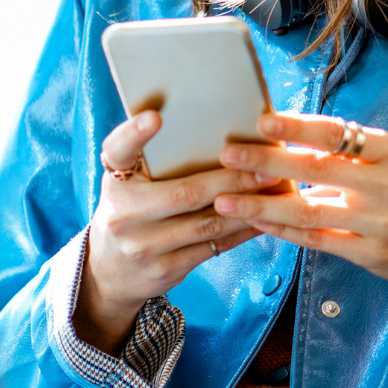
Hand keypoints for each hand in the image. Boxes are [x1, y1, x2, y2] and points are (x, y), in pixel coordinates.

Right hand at [75, 109, 273, 352]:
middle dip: (233, 178)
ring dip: (248, 205)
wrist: (110, 271)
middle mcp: (123, 215)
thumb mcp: (128, 182)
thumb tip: (213, 126)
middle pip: (185, 193)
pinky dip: (243, 230)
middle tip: (268, 164)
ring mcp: (144, 247)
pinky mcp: (165, 269)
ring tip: (277, 187)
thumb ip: (152, 158)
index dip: (135, 133)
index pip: (117, 151)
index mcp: (114, 181)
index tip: (155, 116)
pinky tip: (266, 216)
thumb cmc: (132, 209)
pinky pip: (214, 246)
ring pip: (208, 223)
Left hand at [215, 114, 387, 341]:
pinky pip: (318, 241)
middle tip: (228, 153)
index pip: (340, 132)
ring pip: (310, 210)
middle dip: (268, 161)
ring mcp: (380, 223)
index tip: (263, 120)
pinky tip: (258, 223)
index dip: (299, 126)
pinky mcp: (372, 256)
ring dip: (263, 204)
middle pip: (318, 168)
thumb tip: (300, 140)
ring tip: (226, 198)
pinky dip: (284, 231)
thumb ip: (361, 154)